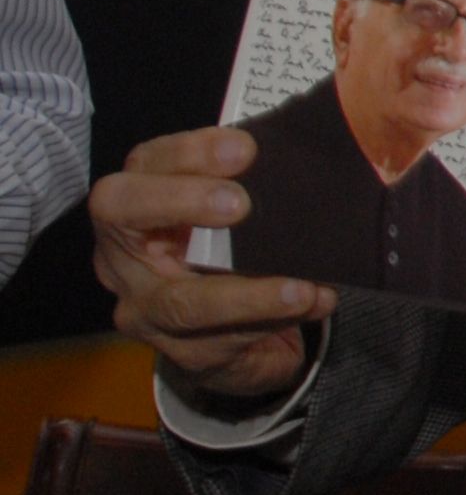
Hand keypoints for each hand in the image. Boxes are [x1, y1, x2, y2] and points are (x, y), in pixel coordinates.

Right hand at [97, 127, 331, 404]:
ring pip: (183, 301)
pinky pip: (227, 339)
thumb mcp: (240, 212)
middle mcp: (124, 254)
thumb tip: (309, 141)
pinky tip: (315, 303)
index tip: (245, 150)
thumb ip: (256, 181)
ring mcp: (146, 309)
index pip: (144, 164)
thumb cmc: (237, 249)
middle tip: (241, 205)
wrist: (238, 335)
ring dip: (250, 294)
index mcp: (139, 204)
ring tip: (303, 288)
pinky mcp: (184, 352)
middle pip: (123, 215)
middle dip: (181, 202)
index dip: (189, 153)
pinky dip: (277, 319)